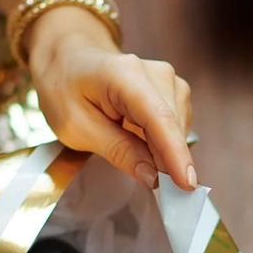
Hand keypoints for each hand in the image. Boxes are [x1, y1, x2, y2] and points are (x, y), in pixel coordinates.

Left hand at [24, 7, 196, 189]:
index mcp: (125, 75)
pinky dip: (165, 143)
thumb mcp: (77, 127)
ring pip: (178, 129)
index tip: (187, 185)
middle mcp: (155, 73)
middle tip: (159, 195)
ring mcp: (168, 79)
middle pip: (172, 127)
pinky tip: (144, 146)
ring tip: (137, 159)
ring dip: (165, 153)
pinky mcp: (172, 89)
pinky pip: (176, 125)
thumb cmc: (65, 89)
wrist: (67, 57)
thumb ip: (118, 151)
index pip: (160, 119)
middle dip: (169, 163)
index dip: (176, 154)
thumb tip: (153, 177)